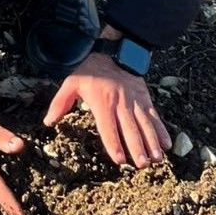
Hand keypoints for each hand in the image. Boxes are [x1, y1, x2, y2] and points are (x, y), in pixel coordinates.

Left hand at [44, 52, 170, 167]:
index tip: (119, 159)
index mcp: (102, 101)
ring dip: (151, 142)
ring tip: (157, 159)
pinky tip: (167, 145)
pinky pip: (154, 116)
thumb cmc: (91, 70)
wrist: (114, 50)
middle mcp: (120, 103)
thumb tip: (48, 122)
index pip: (108, 126)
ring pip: (145, 124)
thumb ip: (60, 103)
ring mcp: (135, 101)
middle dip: (137, 147)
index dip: (113, 142)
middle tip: (142, 164)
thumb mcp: (71, 82)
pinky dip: (161, 130)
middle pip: (130, 128)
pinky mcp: (145, 99)